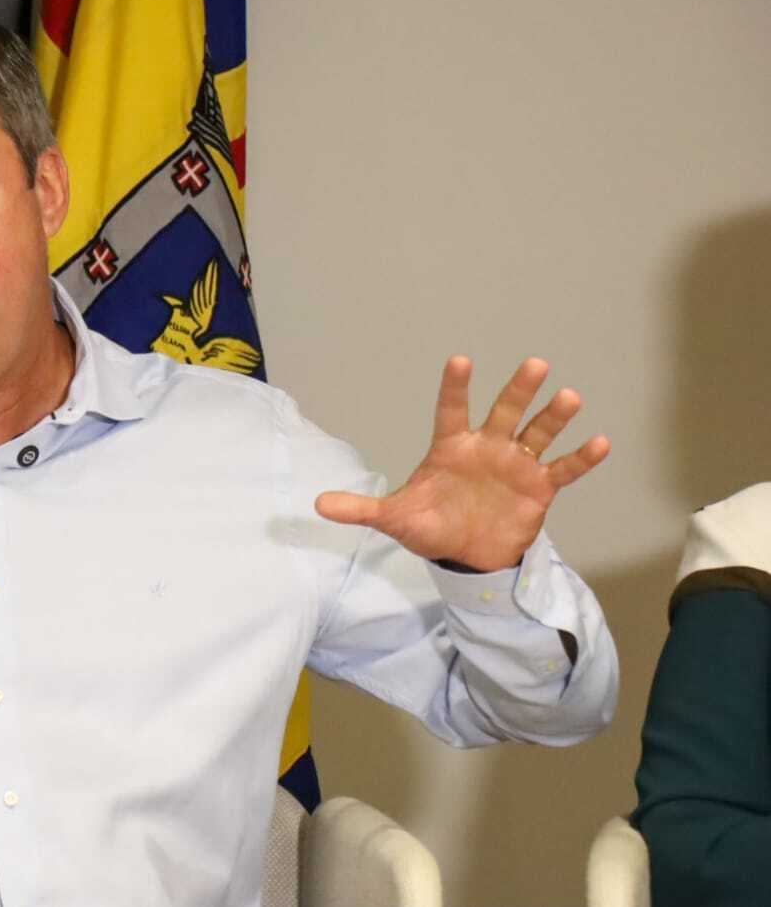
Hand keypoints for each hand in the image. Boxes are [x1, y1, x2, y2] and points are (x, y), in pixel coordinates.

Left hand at [314, 356, 609, 571]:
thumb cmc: (431, 526)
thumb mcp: (395, 518)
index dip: (455, 388)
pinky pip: (563, 469)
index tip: (460, 361)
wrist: (466, 556)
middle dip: (517, 391)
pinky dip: (581, 458)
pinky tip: (600, 442)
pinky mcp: (539, 488)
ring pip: (537, 434)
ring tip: (568, 396)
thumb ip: (362, 509)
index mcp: (451, 448)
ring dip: (553, 417)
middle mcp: (486, 448)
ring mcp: (515, 465)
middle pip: (503, 413)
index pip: (450, 411)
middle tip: (534, 364)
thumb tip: (318, 505)